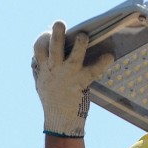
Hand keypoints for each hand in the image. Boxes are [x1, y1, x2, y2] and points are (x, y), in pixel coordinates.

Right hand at [32, 21, 114, 136]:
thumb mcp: (42, 84)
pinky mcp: (81, 82)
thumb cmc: (53, 101)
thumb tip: (38, 59)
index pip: (39, 49)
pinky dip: (102, 62)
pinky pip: (94, 70)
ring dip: (80, 45)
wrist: (60, 122)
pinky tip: (109, 56)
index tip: (48, 33)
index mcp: (44, 69)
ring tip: (83, 36)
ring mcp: (69, 76)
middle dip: (56, 35)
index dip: (43, 39)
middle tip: (60, 24)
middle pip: (53, 48)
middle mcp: (55, 70)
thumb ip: (41, 70)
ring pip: (74, 57)